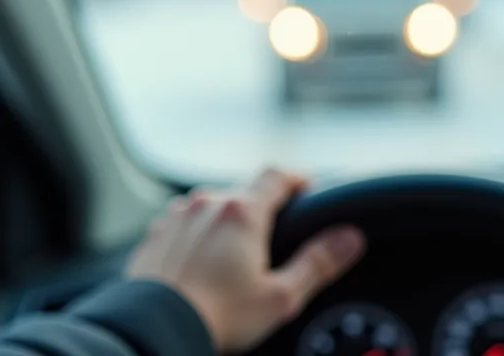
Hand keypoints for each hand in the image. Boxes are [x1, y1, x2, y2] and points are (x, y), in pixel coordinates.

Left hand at [125, 168, 364, 353]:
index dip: (296, 178)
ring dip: (225, 221)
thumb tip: (348, 239)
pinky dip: (197, 236)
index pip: (276, 176)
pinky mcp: (155, 235)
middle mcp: (206, 205)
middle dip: (261, 209)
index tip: (306, 187)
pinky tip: (201, 265)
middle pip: (243, 192)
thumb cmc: (218, 316)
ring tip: (235, 256)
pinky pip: (183, 225)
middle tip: (273, 238)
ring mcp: (176, 218)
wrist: (156, 328)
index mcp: (242, 213)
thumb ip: (318, 263)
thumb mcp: (281, 296)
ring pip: (210, 207)